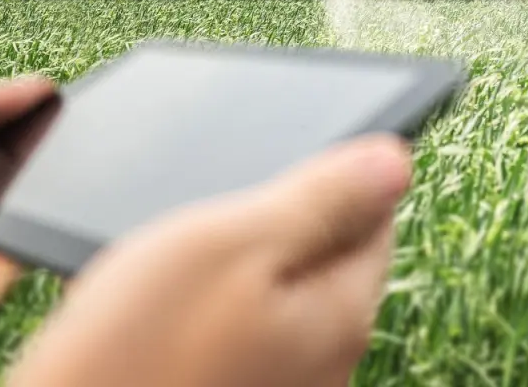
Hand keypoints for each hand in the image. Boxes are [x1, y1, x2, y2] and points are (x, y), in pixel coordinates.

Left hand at [0, 76, 57, 346]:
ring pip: (21, 231)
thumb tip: (44, 87)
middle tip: (69, 162)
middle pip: (22, 189)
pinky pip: (3, 277)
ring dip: (35, 218)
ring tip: (40, 200)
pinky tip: (10, 239)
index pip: (8, 146)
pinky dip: (14, 260)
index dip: (40, 135)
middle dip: (48, 177)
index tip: (76, 119)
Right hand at [5, 133, 411, 386]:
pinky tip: (160, 316)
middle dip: (277, 226)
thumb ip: (320, 199)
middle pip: (327, 259)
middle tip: (207, 222)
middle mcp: (328, 366)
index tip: (273, 167)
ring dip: (236, 271)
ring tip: (171, 273)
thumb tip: (395, 160)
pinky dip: (209, 314)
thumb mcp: (229, 246)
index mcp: (343, 316)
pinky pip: (240, 335)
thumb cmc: (132, 356)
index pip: (376, 219)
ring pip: (278, 296)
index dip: (329, 177)